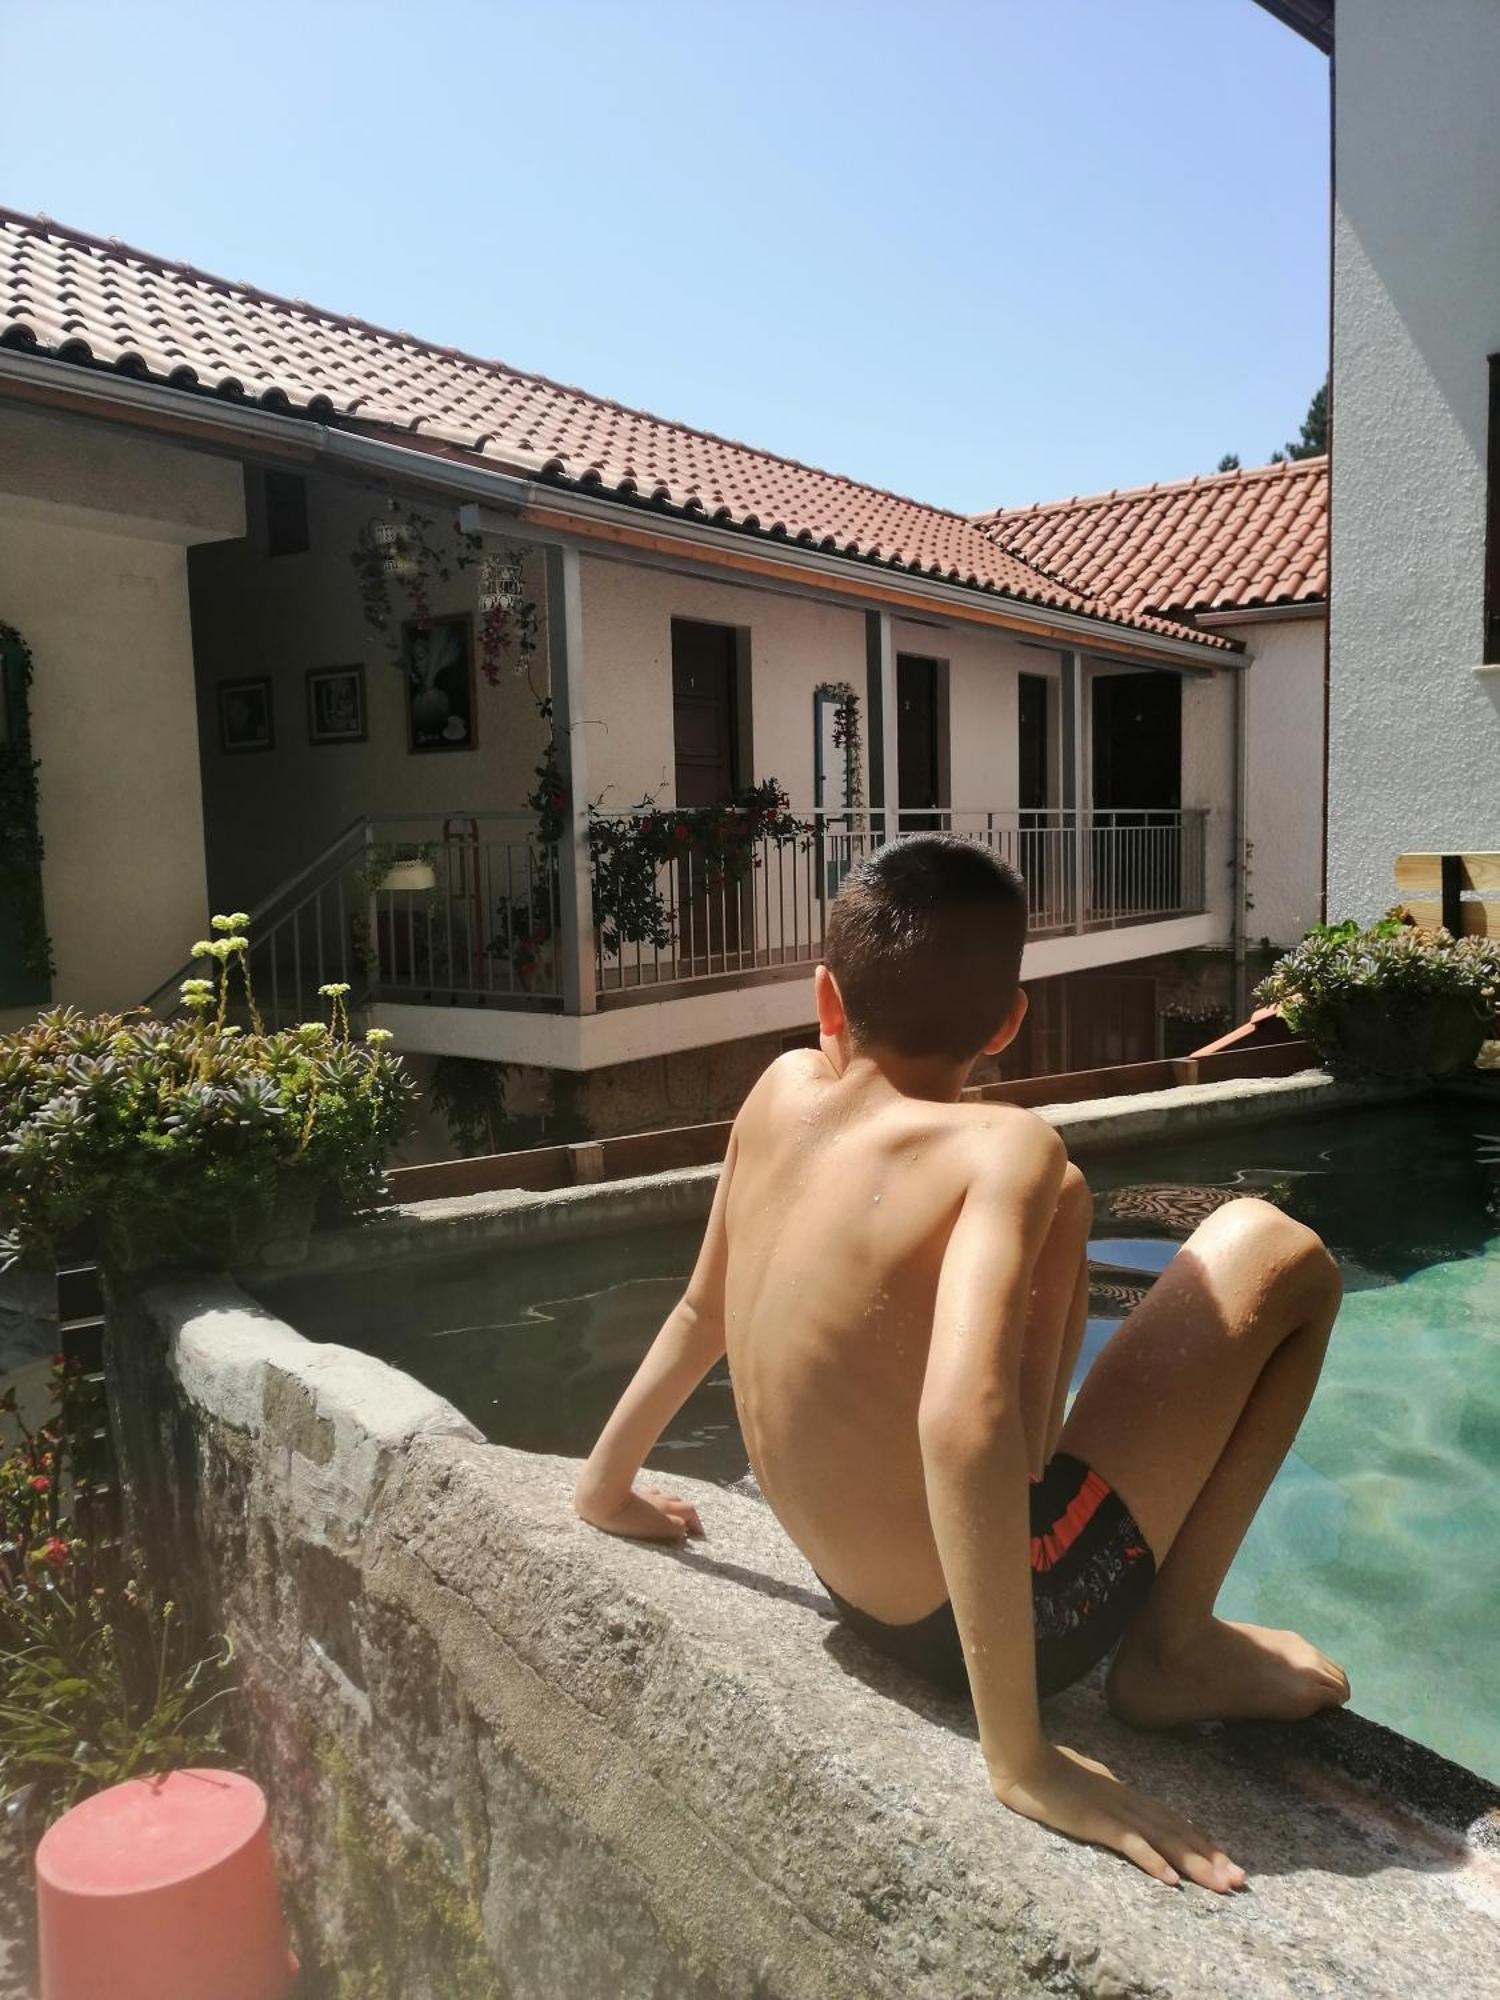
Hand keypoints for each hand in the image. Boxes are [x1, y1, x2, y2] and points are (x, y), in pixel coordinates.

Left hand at [574, 1480, 704, 1543]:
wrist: (603, 1500)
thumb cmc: (628, 1518)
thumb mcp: (657, 1527)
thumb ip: (674, 1529)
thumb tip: (684, 1530)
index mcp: (667, 1508)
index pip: (690, 1512)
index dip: (697, 1523)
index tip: (699, 1536)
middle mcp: (661, 1499)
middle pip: (680, 1503)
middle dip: (687, 1515)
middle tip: (687, 1529)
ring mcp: (647, 1496)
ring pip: (666, 1497)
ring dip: (673, 1507)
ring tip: (672, 1517)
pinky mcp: (633, 1495)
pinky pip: (650, 1495)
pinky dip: (656, 1501)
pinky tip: (651, 1504)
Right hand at [992, 1743, 1244, 1892]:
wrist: (1022, 1760)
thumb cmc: (1050, 1770)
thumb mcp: (1089, 1783)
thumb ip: (1109, 1794)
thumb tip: (1124, 1805)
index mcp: (1127, 1795)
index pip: (1173, 1820)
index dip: (1202, 1841)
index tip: (1227, 1861)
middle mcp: (1129, 1803)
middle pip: (1178, 1833)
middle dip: (1211, 1858)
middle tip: (1240, 1881)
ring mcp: (1114, 1811)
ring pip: (1164, 1840)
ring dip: (1194, 1864)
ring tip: (1221, 1885)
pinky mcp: (1096, 1821)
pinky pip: (1130, 1844)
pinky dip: (1152, 1861)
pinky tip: (1170, 1880)